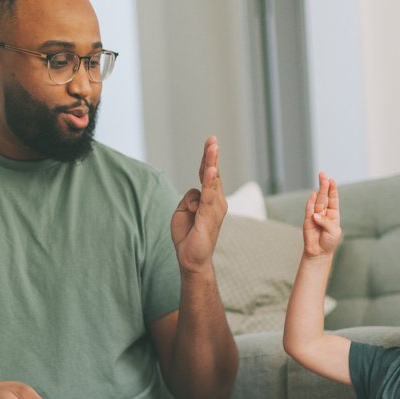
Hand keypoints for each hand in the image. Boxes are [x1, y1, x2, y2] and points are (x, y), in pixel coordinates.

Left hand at [170, 136, 226, 273]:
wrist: (191, 259)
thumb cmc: (188, 236)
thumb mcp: (183, 211)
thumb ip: (189, 197)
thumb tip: (195, 193)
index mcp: (210, 200)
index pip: (207, 175)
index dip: (208, 158)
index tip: (210, 142)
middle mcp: (216, 202)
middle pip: (212, 173)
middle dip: (212, 155)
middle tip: (212, 139)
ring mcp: (214, 209)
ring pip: (212, 181)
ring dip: (212, 162)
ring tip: (213, 147)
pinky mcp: (209, 216)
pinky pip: (208, 195)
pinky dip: (209, 182)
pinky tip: (210, 170)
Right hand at [302, 172, 340, 257]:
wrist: (319, 252)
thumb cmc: (329, 241)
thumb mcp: (334, 231)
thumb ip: (326, 222)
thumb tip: (315, 215)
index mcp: (333, 213)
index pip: (333, 198)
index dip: (332, 189)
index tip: (332, 180)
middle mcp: (324, 212)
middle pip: (324, 196)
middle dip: (324, 185)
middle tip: (323, 174)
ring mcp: (315, 215)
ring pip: (317, 201)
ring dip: (320, 191)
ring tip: (322, 180)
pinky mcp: (307, 220)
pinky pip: (308, 210)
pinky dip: (310, 202)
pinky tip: (313, 194)